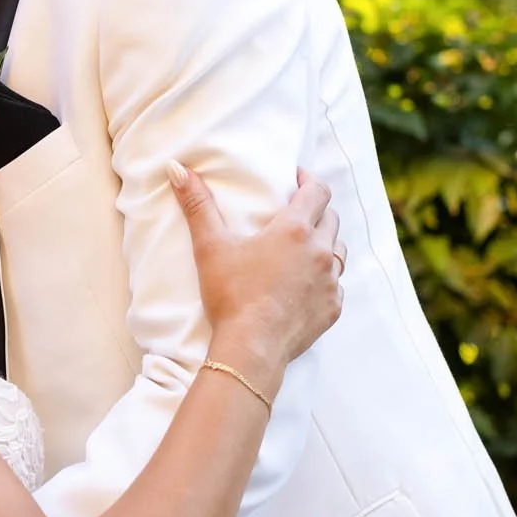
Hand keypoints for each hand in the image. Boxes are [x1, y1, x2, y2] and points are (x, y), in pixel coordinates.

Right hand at [171, 163, 342, 369]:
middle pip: (331, 218)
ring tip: (303, 250)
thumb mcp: (210, 247)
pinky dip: (324, 280)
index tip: (296, 180)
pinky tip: (305, 286)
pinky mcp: (332, 308)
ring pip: (338, 251)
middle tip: (295, 215)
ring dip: (325, 244)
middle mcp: (320, 252)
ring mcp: (331, 282)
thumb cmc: (230, 295)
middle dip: (316, 212)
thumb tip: (178, 168)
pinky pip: (336, 286)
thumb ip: (198, 205)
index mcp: (295, 230)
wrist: (251, 348)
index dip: (309, 181)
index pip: (318, 191)